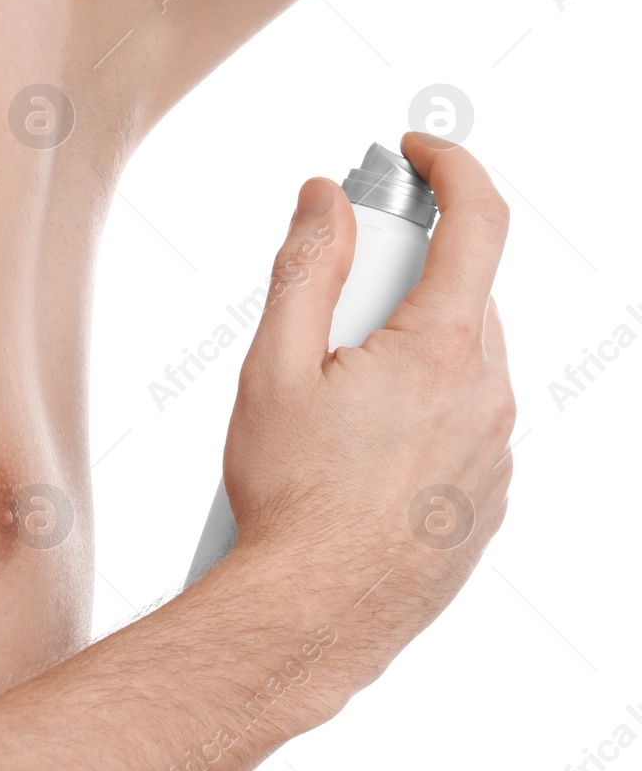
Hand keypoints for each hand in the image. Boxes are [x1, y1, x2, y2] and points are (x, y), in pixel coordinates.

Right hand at [220, 132, 515, 694]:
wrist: (313, 617)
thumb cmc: (288, 496)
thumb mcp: (274, 367)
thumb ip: (307, 269)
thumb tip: (326, 199)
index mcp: (444, 351)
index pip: (479, 222)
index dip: (450, 168)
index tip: (415, 153)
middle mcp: (489, 397)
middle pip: (461, 297)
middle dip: (402, 279)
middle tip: (330, 304)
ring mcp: (495, 455)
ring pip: (462, 364)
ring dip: (407, 352)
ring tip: (328, 405)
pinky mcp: (486, 501)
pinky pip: (464, 425)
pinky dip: (419, 412)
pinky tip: (355, 454)